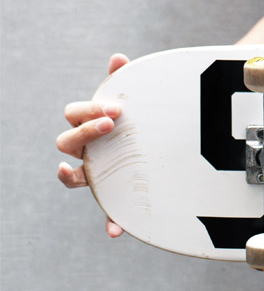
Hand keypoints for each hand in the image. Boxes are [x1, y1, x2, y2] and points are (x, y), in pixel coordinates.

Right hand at [56, 53, 129, 237]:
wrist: (168, 146)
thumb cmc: (144, 122)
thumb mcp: (139, 101)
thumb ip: (126, 82)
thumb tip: (118, 58)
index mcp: (90, 125)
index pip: (74, 115)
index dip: (89, 110)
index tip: (116, 109)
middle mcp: (88, 151)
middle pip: (67, 142)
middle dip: (85, 132)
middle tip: (112, 123)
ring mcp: (99, 176)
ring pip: (74, 178)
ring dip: (71, 175)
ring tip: (72, 172)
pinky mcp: (116, 197)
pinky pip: (108, 213)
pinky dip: (111, 222)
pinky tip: (116, 232)